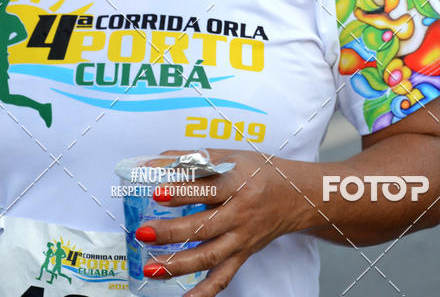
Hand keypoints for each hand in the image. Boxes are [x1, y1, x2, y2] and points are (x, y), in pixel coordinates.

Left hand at [136, 148, 310, 294]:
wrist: (295, 195)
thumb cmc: (259, 171)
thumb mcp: (231, 156)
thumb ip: (195, 159)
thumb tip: (158, 160)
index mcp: (238, 183)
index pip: (208, 188)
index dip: (182, 191)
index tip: (157, 192)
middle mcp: (240, 213)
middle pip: (204, 226)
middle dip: (172, 232)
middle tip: (144, 232)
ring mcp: (242, 237)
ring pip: (209, 256)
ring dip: (178, 264)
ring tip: (150, 267)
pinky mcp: (243, 254)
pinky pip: (223, 277)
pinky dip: (204, 292)